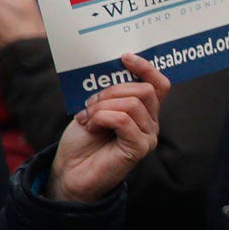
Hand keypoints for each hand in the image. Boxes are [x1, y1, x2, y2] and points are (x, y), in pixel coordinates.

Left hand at [49, 53, 168, 202]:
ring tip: (87, 119)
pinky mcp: (139, 148)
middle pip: (144, 90)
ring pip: (132, 104)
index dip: (146, 68)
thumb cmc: (81, 142)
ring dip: (102, 107)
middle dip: (112, 91)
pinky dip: (102, 118)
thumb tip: (114, 74)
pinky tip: (91, 127)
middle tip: (90, 105)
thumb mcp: (94, 109)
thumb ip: (111, 95)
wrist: (69, 172)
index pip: (159, 85)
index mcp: (143, 112)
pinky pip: (124, 120)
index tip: (124, 57)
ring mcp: (148, 136)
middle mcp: (150, 123)